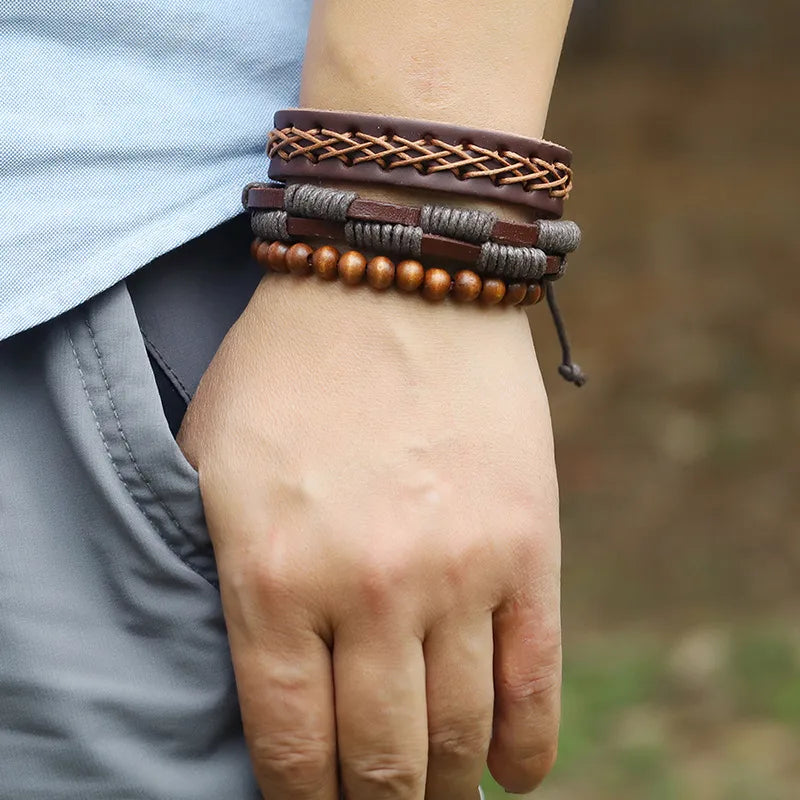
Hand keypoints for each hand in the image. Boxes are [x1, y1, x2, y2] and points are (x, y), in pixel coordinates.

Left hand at [178, 274, 561, 797]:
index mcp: (270, 575)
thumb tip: (268, 678)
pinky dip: (525, 748)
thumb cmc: (292, 367)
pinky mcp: (527, 547)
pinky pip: (535, 683)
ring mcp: (457, 571)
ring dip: (446, 785)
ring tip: (435, 792)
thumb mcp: (214, 465)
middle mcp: (366, 590)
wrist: (398, 274)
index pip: (291, 745)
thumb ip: (228, 576)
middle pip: (383, 761)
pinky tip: (512, 774)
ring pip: (460, 734)